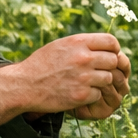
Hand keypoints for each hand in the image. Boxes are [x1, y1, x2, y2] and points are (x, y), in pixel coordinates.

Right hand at [0, 33, 128, 128]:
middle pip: (114, 60)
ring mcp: (84, 77)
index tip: (110, 55)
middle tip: (99, 72)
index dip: (114, 49)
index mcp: (79, 42)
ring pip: (109, 78)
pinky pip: (98, 94)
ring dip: (101, 82)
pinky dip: (92, 96)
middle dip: (109, 67)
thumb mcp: (61, 45)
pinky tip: (80, 93)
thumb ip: (84, 44)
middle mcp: (83, 58)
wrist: (23, 86)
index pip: (111, 41)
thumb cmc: (42, 64)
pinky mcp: (81, 95)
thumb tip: (107, 46)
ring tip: (87, 83)